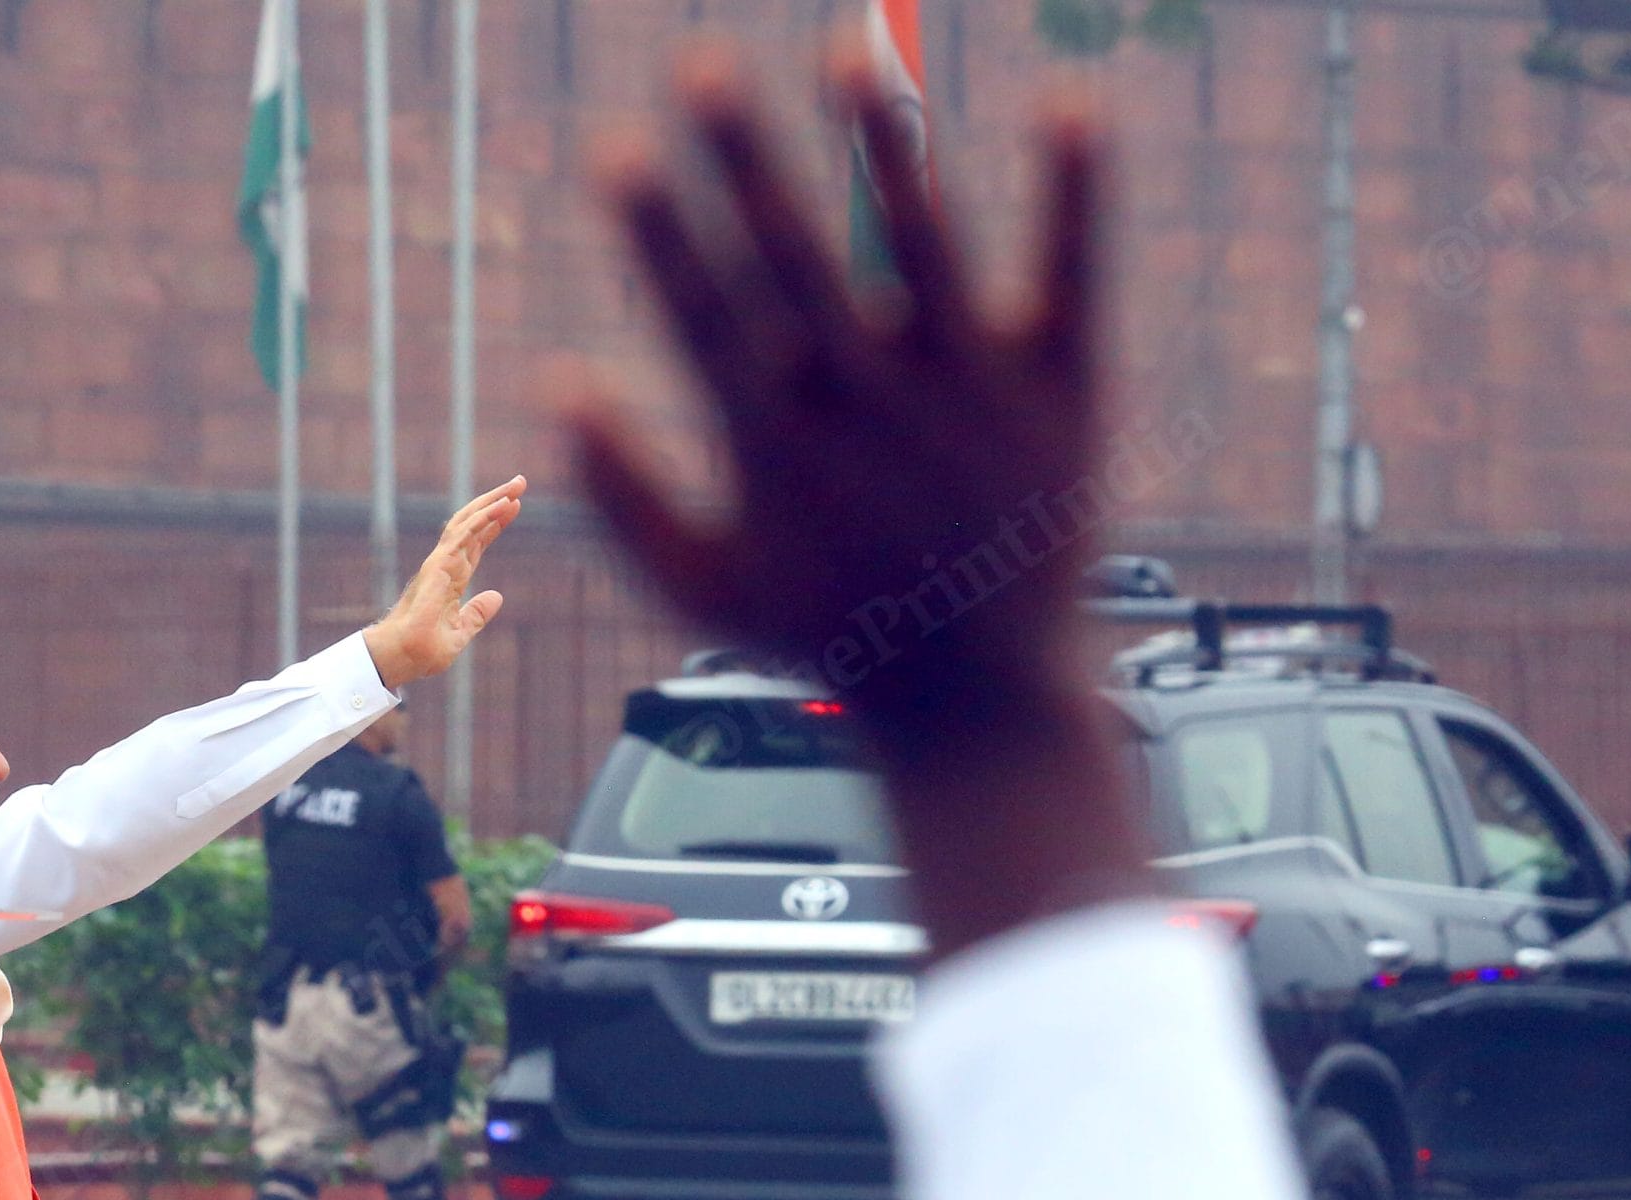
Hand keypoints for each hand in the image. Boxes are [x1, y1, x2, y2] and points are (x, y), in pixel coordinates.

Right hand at [364, 477, 525, 688]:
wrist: (405, 657)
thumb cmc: (424, 650)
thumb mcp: (461, 634)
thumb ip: (477, 614)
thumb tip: (497, 596)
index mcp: (453, 578)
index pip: (477, 542)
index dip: (495, 523)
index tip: (514, 506)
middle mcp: (447, 564)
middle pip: (474, 524)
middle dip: (497, 502)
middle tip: (520, 483)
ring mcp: (441, 563)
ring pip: (469, 522)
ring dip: (492, 502)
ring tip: (516, 487)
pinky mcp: (439, 566)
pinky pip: (463, 536)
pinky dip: (483, 519)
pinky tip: (502, 506)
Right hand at [566, 44, 1099, 760]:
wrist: (978, 702)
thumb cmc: (828, 641)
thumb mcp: (700, 590)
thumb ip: (624, 493)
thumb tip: (556, 383)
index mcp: (775, 438)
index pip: (701, 307)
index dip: (655, 226)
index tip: (614, 149)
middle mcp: (867, 399)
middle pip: (792, 254)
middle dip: (741, 155)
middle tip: (700, 61)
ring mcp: (970, 389)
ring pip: (921, 240)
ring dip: (883, 140)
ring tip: (851, 49)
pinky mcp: (1064, 393)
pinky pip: (1074, 271)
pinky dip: (1074, 187)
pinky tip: (1070, 98)